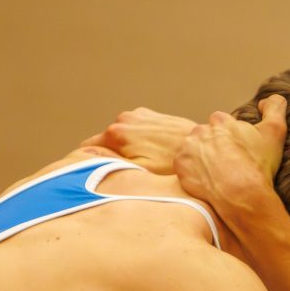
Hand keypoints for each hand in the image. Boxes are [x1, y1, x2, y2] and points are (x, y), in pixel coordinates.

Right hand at [82, 107, 197, 173]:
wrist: (204, 148)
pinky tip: (157, 155)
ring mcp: (140, 115)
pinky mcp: (153, 116)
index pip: (87, 147)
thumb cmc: (173, 166)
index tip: (100, 175)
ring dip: (129, 149)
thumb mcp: (139, 171)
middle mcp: (125, 119)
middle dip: (114, 156)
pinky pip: (138, 132)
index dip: (90, 162)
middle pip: (107, 142)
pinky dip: (142, 143)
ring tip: (148, 164)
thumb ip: (110, 163)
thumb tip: (85, 156)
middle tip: (131, 173)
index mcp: (117, 133)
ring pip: (123, 138)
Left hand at [174, 95, 286, 206]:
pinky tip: (209, 182)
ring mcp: (187, 149)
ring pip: (195, 152)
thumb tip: (266, 100)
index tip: (240, 151)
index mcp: (220, 121)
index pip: (223, 125)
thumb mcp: (275, 131)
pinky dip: (195, 174)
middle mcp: (200, 131)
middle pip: (208, 138)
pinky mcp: (180, 168)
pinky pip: (185, 168)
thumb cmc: (258, 164)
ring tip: (219, 174)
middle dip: (217, 148)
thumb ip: (275, 107)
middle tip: (230, 165)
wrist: (242, 195)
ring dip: (204, 160)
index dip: (233, 138)